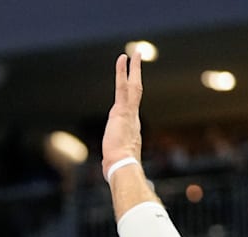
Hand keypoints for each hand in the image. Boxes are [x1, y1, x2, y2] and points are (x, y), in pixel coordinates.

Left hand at [101, 53, 143, 173]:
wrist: (123, 166)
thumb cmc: (119, 168)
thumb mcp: (116, 162)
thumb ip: (113, 161)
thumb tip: (109, 172)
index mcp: (131, 129)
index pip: (131, 109)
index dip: (131, 98)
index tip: (132, 87)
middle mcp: (133, 118)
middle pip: (136, 93)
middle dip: (137, 77)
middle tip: (138, 61)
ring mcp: (129, 113)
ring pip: (133, 86)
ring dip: (134, 69)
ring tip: (134, 53)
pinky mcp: (122, 110)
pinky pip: (123, 86)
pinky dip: (123, 72)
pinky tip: (122, 58)